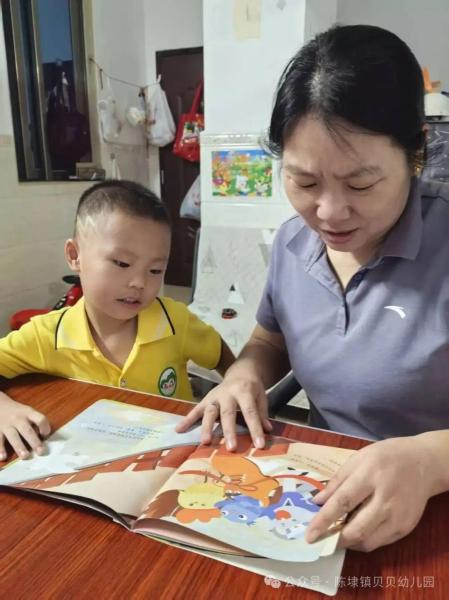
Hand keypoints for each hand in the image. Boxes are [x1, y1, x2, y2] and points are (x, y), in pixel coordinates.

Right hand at [0, 394, 50, 459]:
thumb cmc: (16, 411)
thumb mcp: (27, 411)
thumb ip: (34, 422)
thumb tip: (42, 436)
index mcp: (28, 413)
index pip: (40, 419)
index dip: (44, 427)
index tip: (45, 435)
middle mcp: (18, 418)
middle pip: (27, 430)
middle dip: (34, 441)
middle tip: (40, 451)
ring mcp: (6, 425)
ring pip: (13, 436)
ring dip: (19, 447)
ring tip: (25, 456)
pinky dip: (0, 449)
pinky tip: (3, 457)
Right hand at [175, 376, 271, 449]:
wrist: (241, 371)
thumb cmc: (252, 387)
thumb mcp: (261, 396)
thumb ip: (262, 413)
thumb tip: (268, 430)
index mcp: (244, 391)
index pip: (250, 412)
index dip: (255, 428)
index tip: (259, 445)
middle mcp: (227, 393)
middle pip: (227, 413)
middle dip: (229, 431)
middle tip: (231, 448)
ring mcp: (214, 396)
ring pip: (209, 412)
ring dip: (206, 427)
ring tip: (205, 442)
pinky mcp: (206, 399)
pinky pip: (195, 410)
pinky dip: (187, 419)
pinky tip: (179, 430)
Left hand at [305, 436, 437, 550]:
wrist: (424, 463)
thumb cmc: (387, 457)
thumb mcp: (358, 459)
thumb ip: (337, 481)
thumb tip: (317, 502)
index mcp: (370, 475)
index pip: (342, 502)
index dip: (323, 520)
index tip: (309, 535)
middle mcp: (386, 499)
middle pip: (356, 529)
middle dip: (335, 538)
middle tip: (322, 538)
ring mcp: (398, 516)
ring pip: (368, 541)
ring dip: (349, 542)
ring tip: (338, 532)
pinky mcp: (406, 528)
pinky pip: (380, 542)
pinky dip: (364, 540)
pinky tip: (357, 530)